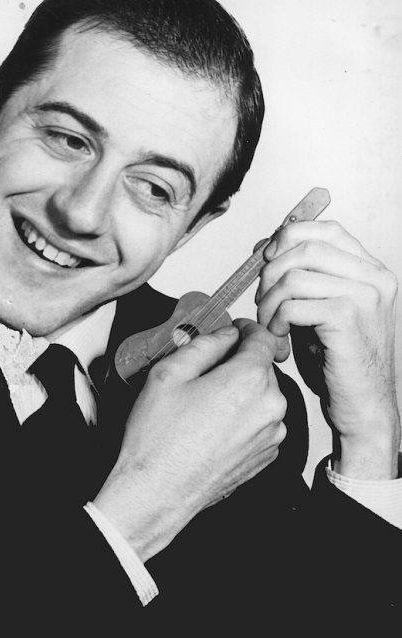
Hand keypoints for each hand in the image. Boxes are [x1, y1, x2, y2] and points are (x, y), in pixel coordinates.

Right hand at [94, 320, 287, 561]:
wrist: (158, 492)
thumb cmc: (159, 439)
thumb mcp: (169, 373)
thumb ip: (204, 344)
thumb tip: (224, 335)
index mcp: (248, 380)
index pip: (263, 338)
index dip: (247, 329)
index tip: (235, 330)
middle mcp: (269, 407)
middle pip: (263, 368)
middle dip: (238, 363)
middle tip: (206, 370)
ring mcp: (271, 435)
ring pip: (262, 396)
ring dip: (241, 391)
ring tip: (205, 403)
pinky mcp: (266, 456)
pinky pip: (261, 422)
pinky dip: (243, 416)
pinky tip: (212, 425)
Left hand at [256, 220, 399, 478]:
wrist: (364, 407)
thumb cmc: (339, 361)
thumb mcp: (321, 308)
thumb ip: (303, 277)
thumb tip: (266, 246)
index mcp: (371, 270)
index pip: (326, 229)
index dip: (289, 237)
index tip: (267, 258)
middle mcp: (374, 277)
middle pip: (305, 247)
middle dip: (271, 273)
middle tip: (263, 302)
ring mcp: (364, 296)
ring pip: (293, 277)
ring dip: (269, 302)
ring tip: (270, 326)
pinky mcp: (347, 318)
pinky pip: (293, 305)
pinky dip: (275, 321)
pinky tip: (280, 340)